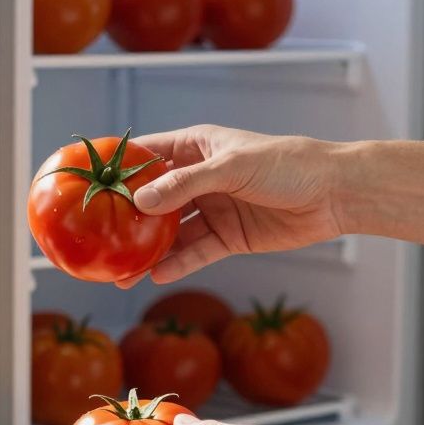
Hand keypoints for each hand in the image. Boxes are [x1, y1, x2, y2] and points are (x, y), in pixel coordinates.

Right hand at [119, 125, 347, 286]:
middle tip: (100, 241)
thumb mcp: (232, 168)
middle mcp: (199, 178)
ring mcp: (213, 209)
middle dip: (127, 221)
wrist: (335, 193)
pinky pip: (195, 252)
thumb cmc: (288, 164)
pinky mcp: (229, 237)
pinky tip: (157, 276)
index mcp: (196, 148)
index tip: (88, 186)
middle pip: (154, 201)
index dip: (118, 170)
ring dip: (148, 252)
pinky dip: (177, 264)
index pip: (147, 156)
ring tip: (122, 273)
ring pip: (171, 233)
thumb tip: (141, 200)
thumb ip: (186, 184)